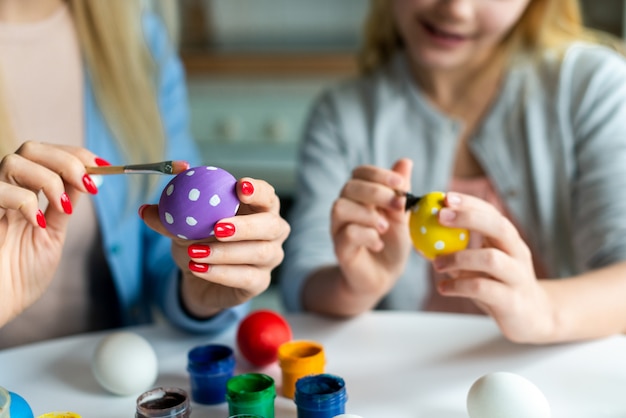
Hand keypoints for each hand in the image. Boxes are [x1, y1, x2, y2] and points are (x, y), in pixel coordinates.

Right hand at [0, 142, 99, 325]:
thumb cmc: (20, 276)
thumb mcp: (53, 234)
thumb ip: (64, 204)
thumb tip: (89, 178)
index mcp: (25, 191)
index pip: (48, 155)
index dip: (76, 155)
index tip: (104, 167)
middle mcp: (7, 190)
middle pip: (32, 149)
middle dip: (66, 160)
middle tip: (87, 183)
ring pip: (13, 161)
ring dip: (48, 179)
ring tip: (62, 206)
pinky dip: (23, 200)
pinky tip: (37, 222)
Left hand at [142, 177, 289, 317]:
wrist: (198, 275)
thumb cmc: (199, 239)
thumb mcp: (182, 224)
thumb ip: (168, 216)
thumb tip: (145, 209)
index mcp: (259, 207)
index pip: (268, 195)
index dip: (258, 191)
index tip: (239, 187)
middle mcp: (273, 232)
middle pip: (271, 226)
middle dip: (246, 226)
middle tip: (218, 227)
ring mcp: (270, 258)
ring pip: (259, 253)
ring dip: (225, 252)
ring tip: (196, 252)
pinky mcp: (260, 282)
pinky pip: (247, 277)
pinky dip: (221, 273)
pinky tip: (199, 269)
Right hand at [330, 158, 412, 301]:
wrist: (384, 276)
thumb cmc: (392, 243)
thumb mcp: (402, 215)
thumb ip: (401, 190)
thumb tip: (405, 161)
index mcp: (360, 196)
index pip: (360, 173)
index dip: (378, 174)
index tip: (400, 183)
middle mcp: (345, 208)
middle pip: (349, 187)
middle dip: (376, 192)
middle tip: (398, 206)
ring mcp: (339, 228)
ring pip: (340, 207)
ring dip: (368, 214)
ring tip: (385, 227)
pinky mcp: (340, 249)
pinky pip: (346, 234)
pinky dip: (367, 235)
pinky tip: (379, 243)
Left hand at [432, 192, 553, 342]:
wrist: (533, 317)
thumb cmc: (499, 285)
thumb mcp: (479, 264)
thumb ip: (456, 250)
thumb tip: (420, 237)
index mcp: (509, 240)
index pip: (492, 213)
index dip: (470, 203)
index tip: (445, 197)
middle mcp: (517, 253)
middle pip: (499, 227)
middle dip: (469, 218)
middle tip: (440, 217)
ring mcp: (517, 277)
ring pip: (491, 259)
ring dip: (458, 257)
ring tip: (436, 264)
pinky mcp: (512, 301)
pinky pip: (483, 289)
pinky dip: (458, 286)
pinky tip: (443, 288)